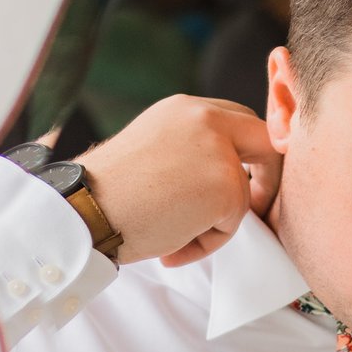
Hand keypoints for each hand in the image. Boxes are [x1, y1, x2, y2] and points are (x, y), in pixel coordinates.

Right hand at [74, 95, 282, 265]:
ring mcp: (219, 151)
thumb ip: (190, 152)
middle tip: (254, 206)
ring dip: (215, 222)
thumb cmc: (108, 194)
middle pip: (262, 141)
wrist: (84, 211)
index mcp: (183, 109)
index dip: (246, 153)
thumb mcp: (153, 151)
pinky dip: (205, 243)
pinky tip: (169, 242)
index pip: (236, 121)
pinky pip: (230, 225)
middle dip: (267, 176)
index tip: (246, 179)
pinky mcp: (227, 186)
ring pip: (242, 194)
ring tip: (170, 233)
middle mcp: (205, 118)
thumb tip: (224, 178)